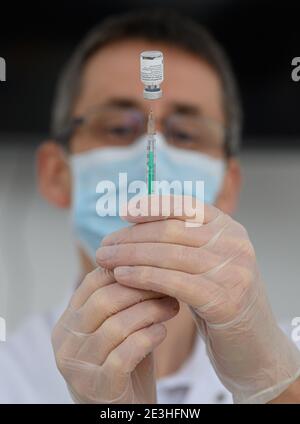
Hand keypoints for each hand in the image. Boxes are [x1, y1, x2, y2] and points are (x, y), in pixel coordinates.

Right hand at [51, 267, 178, 402]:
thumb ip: (121, 302)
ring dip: (150, 312)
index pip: (93, 282)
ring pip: (117, 325)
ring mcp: (79, 367)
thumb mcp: (115, 329)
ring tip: (172, 307)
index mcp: (67, 322)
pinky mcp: (98, 388)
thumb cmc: (122, 364)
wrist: (119, 412)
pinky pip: (126, 354)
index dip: (125, 270)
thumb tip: (145, 261)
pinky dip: (148, 338)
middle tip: (168, 287)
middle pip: (104, 300)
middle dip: (141, 290)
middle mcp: (66, 342)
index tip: (153, 267)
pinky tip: (161, 332)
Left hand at [97, 194, 299, 402]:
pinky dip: (142, 277)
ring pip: (168, 255)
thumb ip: (183, 243)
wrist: (252, 343)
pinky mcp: (223, 299)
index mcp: (229, 228)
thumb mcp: (207, 263)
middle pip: (172, 231)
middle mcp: (234, 244)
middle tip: (105, 245)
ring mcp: (232, 270)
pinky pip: (172, 282)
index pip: (186, 206)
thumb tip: (135, 225)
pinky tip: (121, 277)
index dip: (153, 206)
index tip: (124, 212)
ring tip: (104, 260)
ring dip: (130, 256)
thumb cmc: (220, 299)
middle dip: (132, 236)